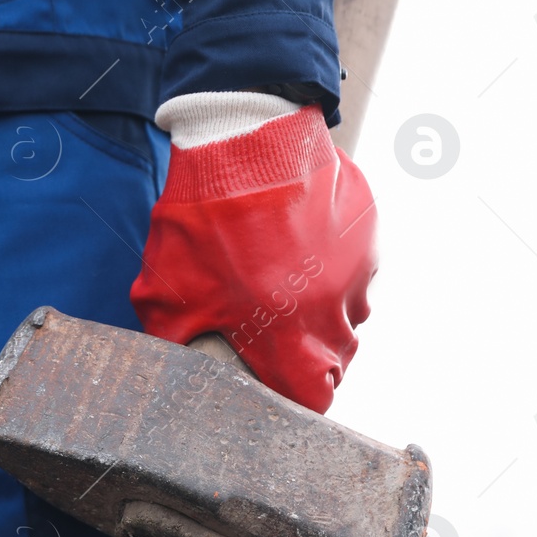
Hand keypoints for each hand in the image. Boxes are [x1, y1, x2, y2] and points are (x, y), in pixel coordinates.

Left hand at [131, 100, 376, 412]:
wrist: (237, 140)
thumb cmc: (198, 220)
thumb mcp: (169, 293)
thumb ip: (180, 342)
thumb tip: (179, 369)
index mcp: (289, 331)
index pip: (315, 393)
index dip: (298, 397)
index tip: (282, 387)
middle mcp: (334, 305)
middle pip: (339, 356)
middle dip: (313, 355)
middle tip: (279, 336)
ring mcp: (357, 266)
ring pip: (352, 310)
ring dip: (325, 309)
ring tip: (286, 286)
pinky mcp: (368, 231)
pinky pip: (359, 265)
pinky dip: (335, 266)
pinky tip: (300, 248)